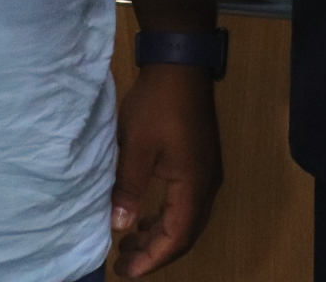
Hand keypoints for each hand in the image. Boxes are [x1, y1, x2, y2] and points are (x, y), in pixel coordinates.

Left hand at [110, 62, 220, 276]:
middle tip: (124, 262)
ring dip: (160, 234)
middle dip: (155, 251)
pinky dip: (166, 216)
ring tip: (130, 242)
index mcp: (194, 184)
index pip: (177, 236)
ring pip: (187, 218)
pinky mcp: (201, 161)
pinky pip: (186, 202)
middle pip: (185, 232)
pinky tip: (146, 215)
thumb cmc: (157, 105)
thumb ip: (129, 188)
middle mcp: (207, 184)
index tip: (126, 270)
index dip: (152, 258)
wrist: (180, 64)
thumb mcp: (136, 146)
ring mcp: (207, 172)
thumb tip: (119, 226)